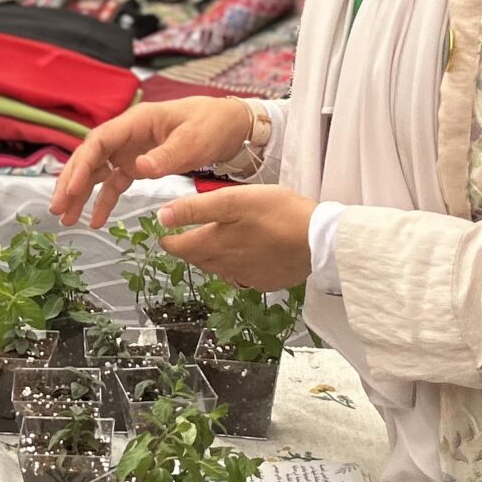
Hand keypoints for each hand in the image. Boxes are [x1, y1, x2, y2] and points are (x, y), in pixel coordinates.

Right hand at [50, 97, 255, 229]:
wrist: (231, 125)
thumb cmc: (212, 125)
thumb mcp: (194, 140)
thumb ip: (167, 155)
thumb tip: (138, 168)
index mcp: (136, 122)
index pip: (98, 142)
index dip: (81, 165)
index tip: (70, 189)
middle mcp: (127, 134)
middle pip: (90, 157)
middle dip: (70, 182)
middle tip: (57, 208)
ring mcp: (130, 150)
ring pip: (97, 172)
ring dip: (80, 194)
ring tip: (66, 219)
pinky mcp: (137, 165)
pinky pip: (114, 184)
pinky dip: (104, 201)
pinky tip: (95, 220)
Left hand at [158, 186, 316, 291]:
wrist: (319, 240)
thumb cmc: (278, 212)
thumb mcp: (233, 200)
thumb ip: (196, 209)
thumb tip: (162, 217)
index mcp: (215, 245)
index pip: (181, 248)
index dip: (169, 241)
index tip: (163, 236)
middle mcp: (227, 266)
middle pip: (198, 260)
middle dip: (188, 251)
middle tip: (183, 240)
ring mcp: (248, 276)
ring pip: (218, 269)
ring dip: (209, 259)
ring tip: (209, 247)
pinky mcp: (267, 280)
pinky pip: (241, 276)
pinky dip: (234, 267)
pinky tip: (241, 258)